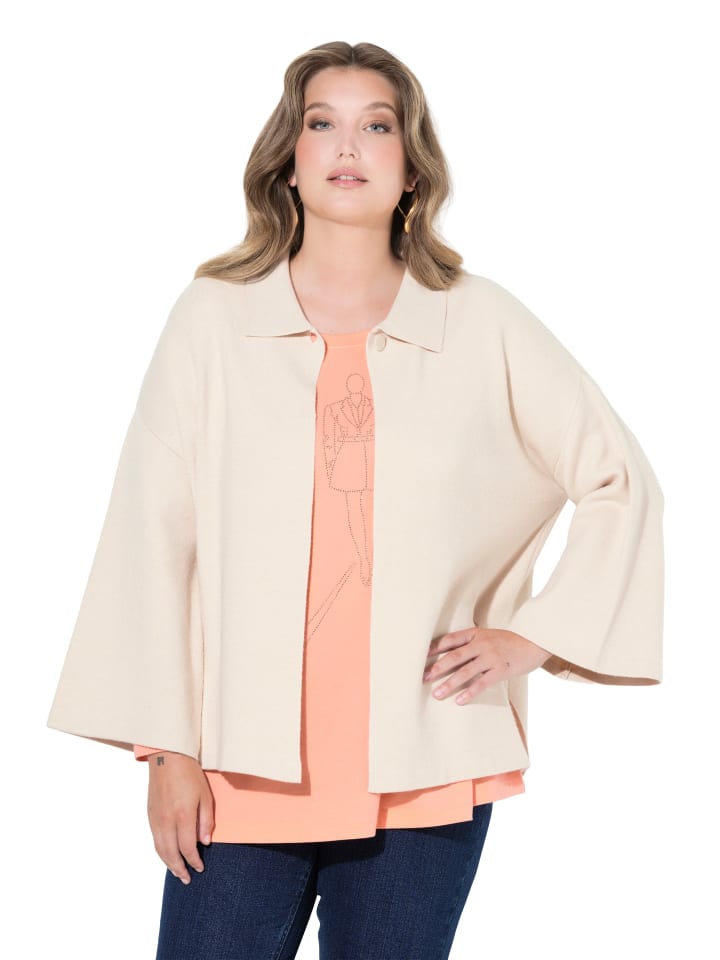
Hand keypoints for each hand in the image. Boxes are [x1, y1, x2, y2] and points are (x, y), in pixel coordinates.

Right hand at [146, 751, 214, 883]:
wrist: (167, 756)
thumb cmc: (190, 773)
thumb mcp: (205, 795)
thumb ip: (206, 820)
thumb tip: (205, 842)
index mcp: (183, 815)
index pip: (187, 848)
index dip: (194, 861)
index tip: (200, 867)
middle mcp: (166, 820)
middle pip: (171, 854)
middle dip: (179, 869)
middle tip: (186, 879)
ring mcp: (156, 818)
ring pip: (160, 849)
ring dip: (168, 863)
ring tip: (176, 872)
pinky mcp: (150, 814)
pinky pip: (155, 839)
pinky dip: (161, 851)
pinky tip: (167, 854)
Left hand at [423, 628, 551, 704]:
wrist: (535, 642)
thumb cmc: (509, 641)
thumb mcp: (489, 635)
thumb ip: (472, 643)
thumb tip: (451, 655)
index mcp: (476, 634)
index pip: (450, 639)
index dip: (434, 648)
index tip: (421, 657)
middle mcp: (481, 644)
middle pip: (454, 656)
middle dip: (437, 668)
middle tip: (423, 678)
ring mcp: (491, 657)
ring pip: (465, 672)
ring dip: (449, 684)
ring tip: (437, 694)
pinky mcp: (501, 670)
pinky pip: (482, 683)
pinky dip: (470, 692)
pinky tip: (459, 701)